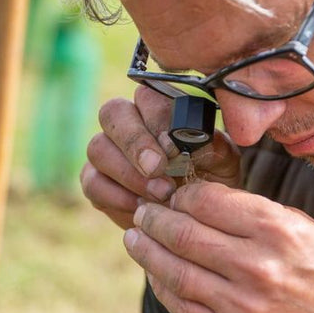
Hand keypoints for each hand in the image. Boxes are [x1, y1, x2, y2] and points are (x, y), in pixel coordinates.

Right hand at [80, 86, 241, 229]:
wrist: (199, 214)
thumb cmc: (213, 178)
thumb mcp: (222, 161)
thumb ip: (212, 145)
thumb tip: (199, 138)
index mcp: (159, 107)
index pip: (146, 98)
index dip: (156, 121)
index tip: (174, 148)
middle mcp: (128, 121)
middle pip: (112, 113)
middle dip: (134, 142)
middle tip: (157, 169)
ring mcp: (107, 150)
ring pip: (98, 148)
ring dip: (128, 173)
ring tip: (159, 195)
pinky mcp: (95, 180)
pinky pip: (92, 182)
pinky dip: (115, 196)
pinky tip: (140, 209)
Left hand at [124, 181, 313, 312]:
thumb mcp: (304, 228)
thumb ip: (253, 214)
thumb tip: (203, 203)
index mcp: (276, 230)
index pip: (206, 201)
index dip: (183, 194)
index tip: (176, 194)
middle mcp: (256, 266)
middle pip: (182, 234)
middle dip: (154, 218)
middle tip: (143, 212)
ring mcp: (241, 308)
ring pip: (173, 272)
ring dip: (146, 251)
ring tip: (135, 237)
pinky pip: (182, 308)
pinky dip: (162, 287)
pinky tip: (155, 274)